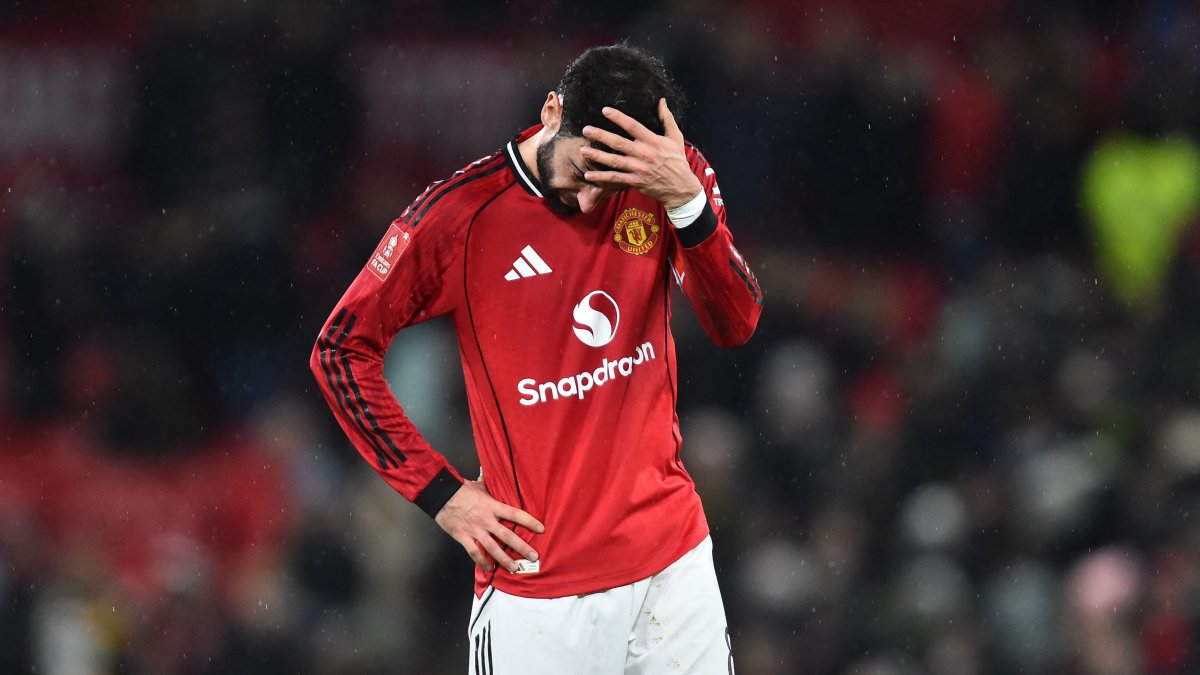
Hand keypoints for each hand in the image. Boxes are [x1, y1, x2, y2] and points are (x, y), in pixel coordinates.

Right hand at [434, 480, 543, 573]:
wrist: (440, 495)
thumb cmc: (461, 489)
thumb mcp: (479, 485)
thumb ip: (490, 485)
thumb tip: (496, 474)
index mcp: (492, 506)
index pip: (515, 514)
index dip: (529, 521)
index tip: (541, 529)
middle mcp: (486, 520)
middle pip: (507, 535)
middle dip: (522, 547)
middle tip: (534, 556)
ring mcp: (475, 530)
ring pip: (493, 548)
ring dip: (505, 559)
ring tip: (515, 568)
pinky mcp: (463, 537)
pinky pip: (474, 553)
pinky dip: (482, 562)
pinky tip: (490, 569)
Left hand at [580, 99, 703, 208]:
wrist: (681, 188)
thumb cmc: (677, 161)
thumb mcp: (675, 138)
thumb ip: (667, 118)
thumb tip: (661, 101)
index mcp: (653, 141)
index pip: (633, 125)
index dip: (618, 117)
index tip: (605, 110)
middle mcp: (643, 154)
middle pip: (618, 142)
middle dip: (601, 135)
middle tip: (586, 129)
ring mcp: (638, 169)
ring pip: (614, 161)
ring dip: (597, 155)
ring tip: (583, 150)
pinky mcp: (635, 182)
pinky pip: (615, 179)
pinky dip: (601, 178)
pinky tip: (588, 175)